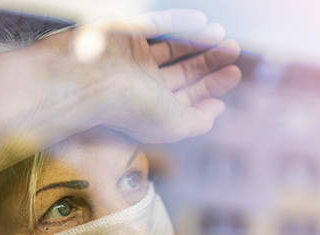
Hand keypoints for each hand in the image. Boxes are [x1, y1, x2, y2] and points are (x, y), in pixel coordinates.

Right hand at [39, 10, 241, 143]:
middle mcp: (142, 86)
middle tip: (235, 52)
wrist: (85, 81)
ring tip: (225, 40)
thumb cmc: (127, 109)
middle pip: (183, 73)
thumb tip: (216, 111)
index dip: (212, 87)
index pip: (187, 98)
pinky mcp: (125, 35)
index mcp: (150, 110)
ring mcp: (132, 60)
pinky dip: (180, 24)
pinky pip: (156, 26)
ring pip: (173, 49)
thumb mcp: (174, 125)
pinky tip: (203, 24)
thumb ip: (198, 120)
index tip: (234, 75)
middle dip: (210, 64)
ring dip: (199, 44)